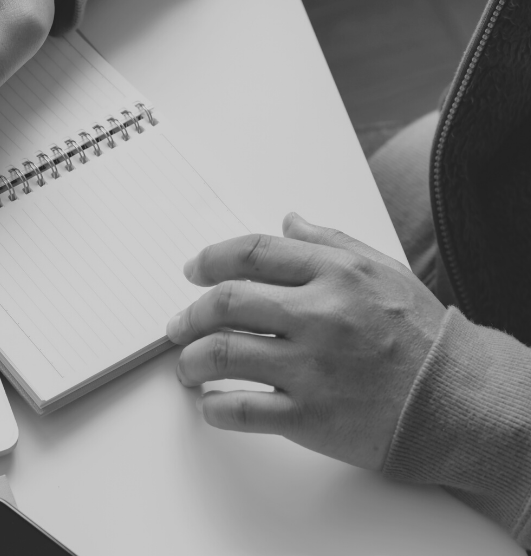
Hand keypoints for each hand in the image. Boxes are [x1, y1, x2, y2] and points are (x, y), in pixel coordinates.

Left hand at [166, 213, 446, 469]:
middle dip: (189, 314)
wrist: (461, 403)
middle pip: (225, 302)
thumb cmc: (423, 338)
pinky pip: (240, 408)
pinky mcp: (310, 416)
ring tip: (187, 366)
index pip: (251, 254)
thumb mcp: (383, 272)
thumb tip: (288, 222)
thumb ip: (331, 243)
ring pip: (222, 354)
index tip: (192, 271)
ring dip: (191, 360)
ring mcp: (312, 367)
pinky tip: (210, 404)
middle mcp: (319, 316)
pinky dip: (213, 407)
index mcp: (335, 275)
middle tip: (177, 326)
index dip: (210, 260)